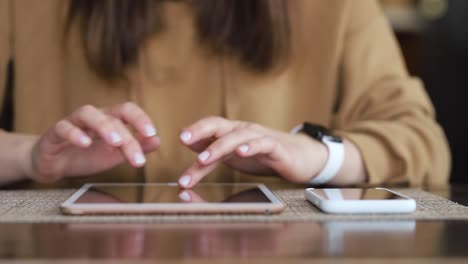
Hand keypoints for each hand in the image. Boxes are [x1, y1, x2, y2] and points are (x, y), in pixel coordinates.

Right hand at [27, 102, 158, 182]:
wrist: (53, 164)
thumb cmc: (86, 156)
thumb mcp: (114, 154)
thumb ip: (134, 147)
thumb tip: (158, 141)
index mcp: (109, 120)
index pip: (127, 111)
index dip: (141, 119)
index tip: (152, 134)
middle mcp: (93, 118)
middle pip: (112, 117)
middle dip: (128, 137)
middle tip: (137, 156)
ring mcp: (73, 123)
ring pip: (88, 114)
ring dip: (104, 126)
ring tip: (116, 142)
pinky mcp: (55, 133)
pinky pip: (64, 128)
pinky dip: (75, 134)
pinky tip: (85, 144)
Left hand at [177, 116, 327, 187]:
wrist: (298, 158)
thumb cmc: (263, 155)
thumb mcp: (233, 155)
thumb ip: (211, 149)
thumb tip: (187, 141)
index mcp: (231, 133)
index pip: (210, 127)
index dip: (195, 130)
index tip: (179, 137)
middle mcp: (244, 131)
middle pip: (220, 126)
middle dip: (201, 131)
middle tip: (184, 139)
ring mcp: (260, 137)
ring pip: (238, 137)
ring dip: (219, 147)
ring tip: (204, 158)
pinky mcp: (276, 148)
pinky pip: (263, 144)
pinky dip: (252, 147)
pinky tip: (242, 153)